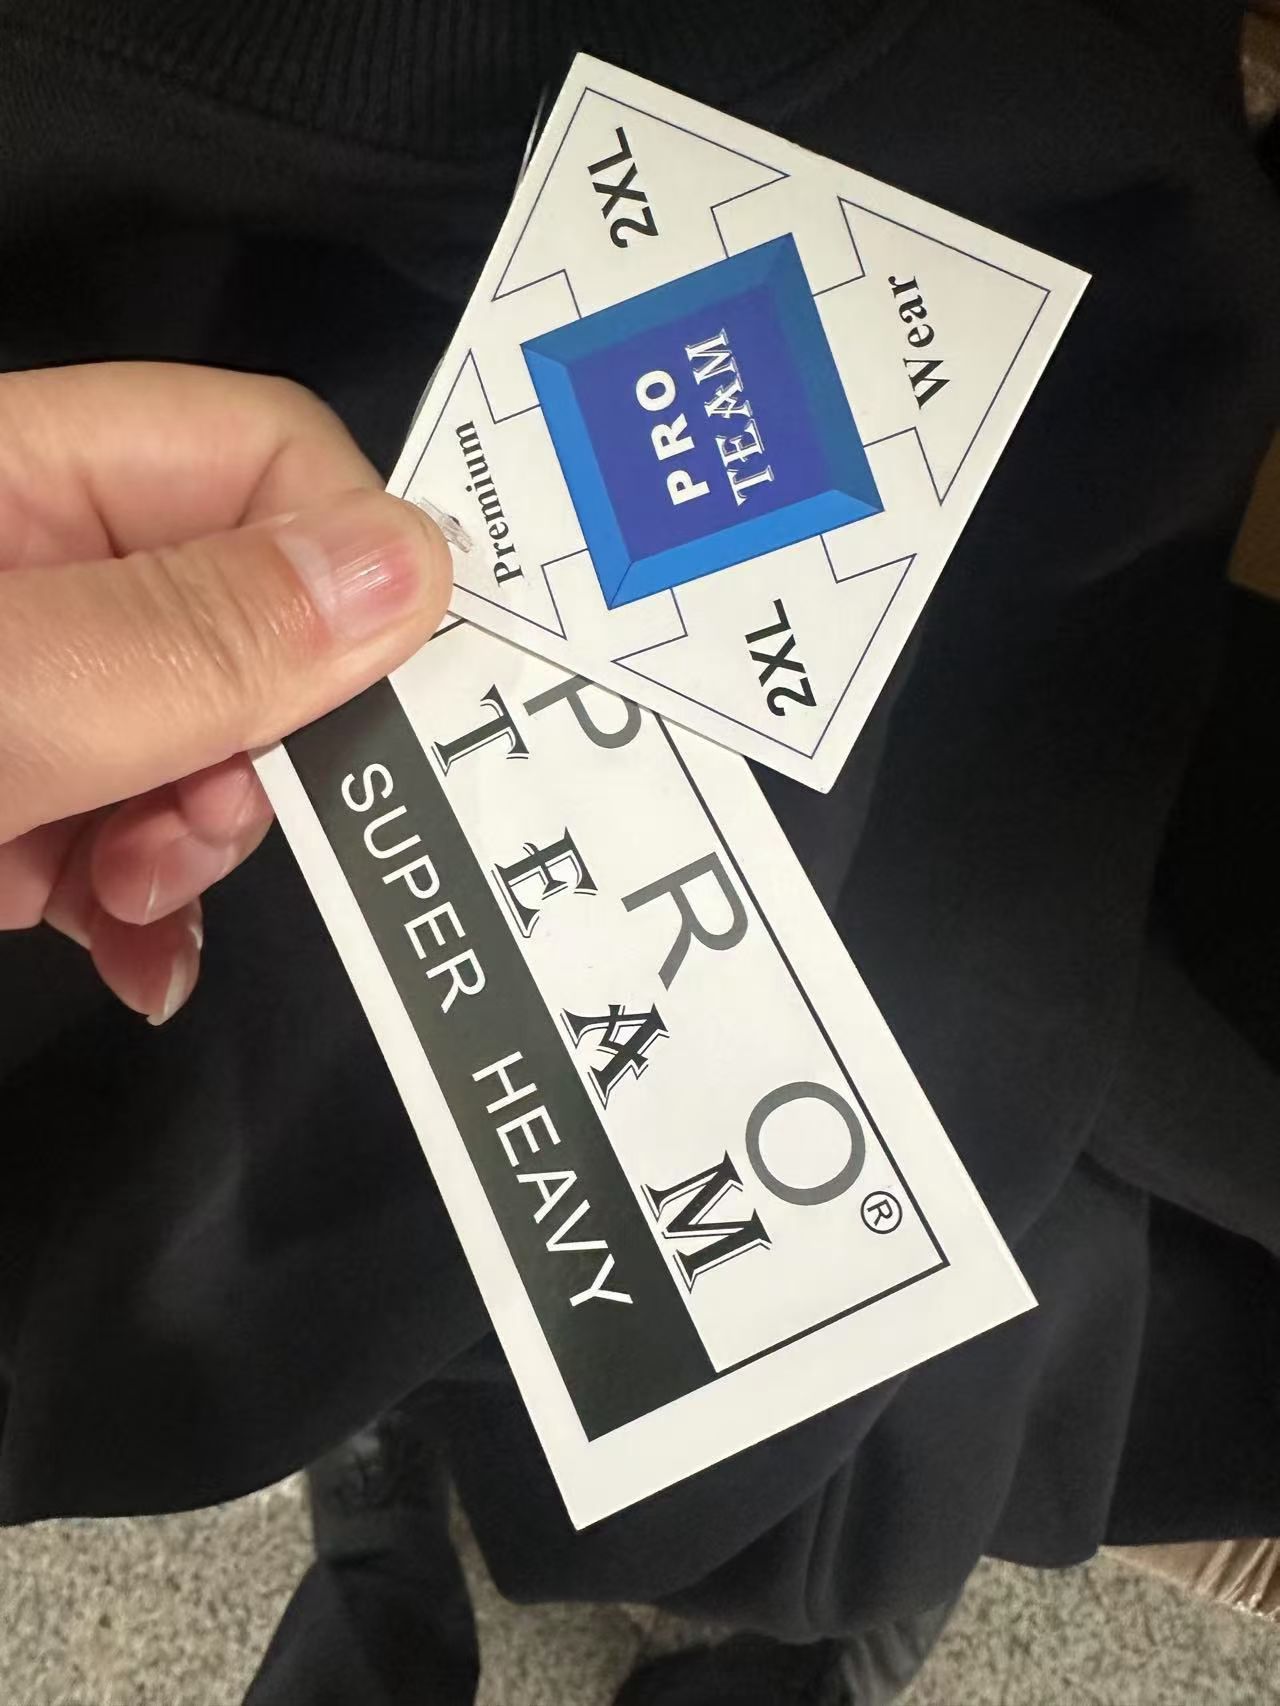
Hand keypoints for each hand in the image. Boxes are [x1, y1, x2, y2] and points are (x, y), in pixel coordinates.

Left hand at [0, 363, 450, 1021]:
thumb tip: (418, 566)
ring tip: (130, 909)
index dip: (347, 571)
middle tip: (194, 830)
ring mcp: (31, 691)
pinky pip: (125, 837)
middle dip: (259, 751)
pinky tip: (130, 960)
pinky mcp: (8, 796)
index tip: (364, 709)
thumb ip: (201, 636)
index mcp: (29, 473)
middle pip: (251, 624)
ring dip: (198, 847)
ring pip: (202, 747)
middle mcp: (44, 569)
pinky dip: (143, 910)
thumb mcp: (6, 694)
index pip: (267, 460)